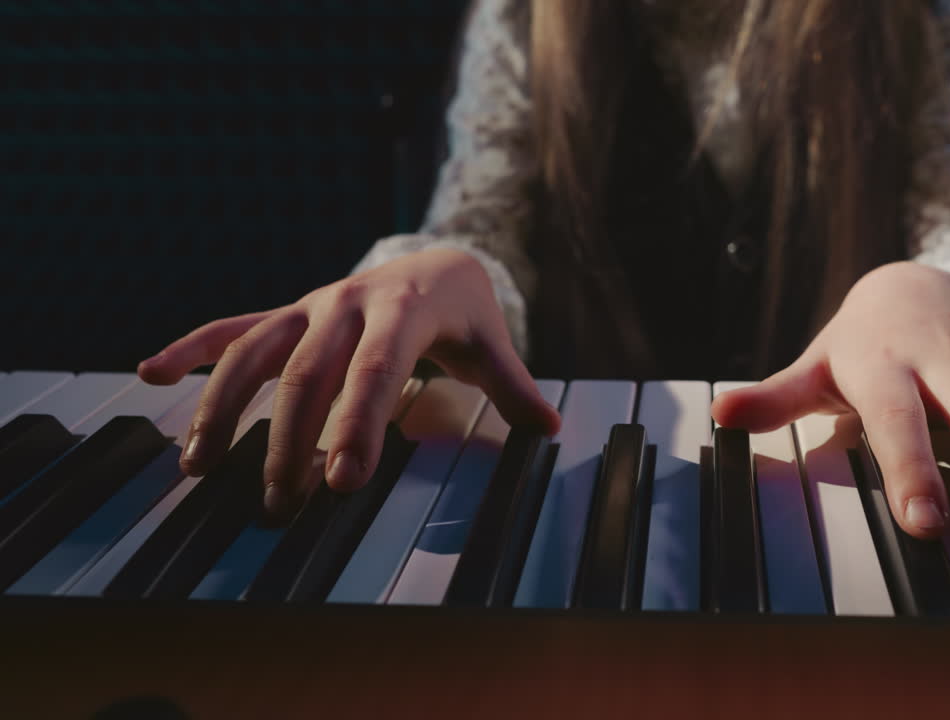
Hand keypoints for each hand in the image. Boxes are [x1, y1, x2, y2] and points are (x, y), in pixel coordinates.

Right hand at [138, 248, 559, 519]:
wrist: (434, 257)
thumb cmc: (463, 310)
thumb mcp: (490, 342)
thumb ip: (513, 386)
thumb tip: (551, 429)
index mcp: (400, 312)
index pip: (374, 373)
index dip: (357, 425)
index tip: (340, 481)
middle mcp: (345, 304)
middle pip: (307, 374)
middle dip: (288, 441)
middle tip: (279, 504)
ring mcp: (310, 307)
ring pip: (255, 352)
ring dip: (223, 406)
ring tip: (198, 465)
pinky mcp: (288, 314)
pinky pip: (232, 328)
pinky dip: (191, 348)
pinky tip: (151, 373)